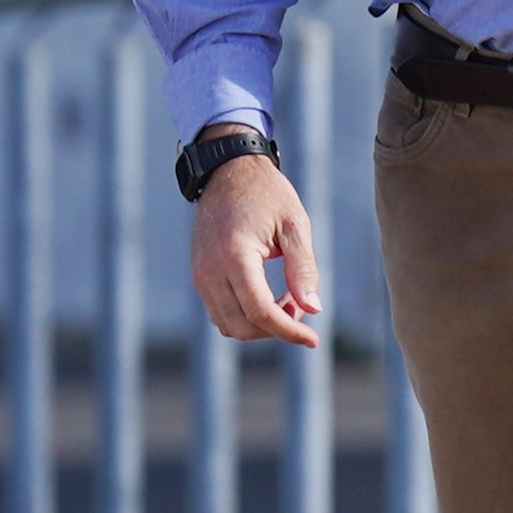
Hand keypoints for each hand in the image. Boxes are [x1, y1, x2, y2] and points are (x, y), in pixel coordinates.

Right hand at [189, 153, 320, 346]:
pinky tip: (270, 296)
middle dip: (276, 327)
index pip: (260, 312)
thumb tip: (313, 309)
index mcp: (234, 257)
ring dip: (261, 324)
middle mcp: (209, 270)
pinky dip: (246, 315)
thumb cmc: (267, 194)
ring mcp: (199, 274)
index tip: (314, 340)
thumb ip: (304, 269)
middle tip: (302, 305)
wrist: (228, 171)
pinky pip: (220, 311)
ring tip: (289, 298)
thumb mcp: (295, 226)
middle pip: (242, 326)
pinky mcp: (199, 274)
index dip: (288, 331)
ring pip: (228, 324)